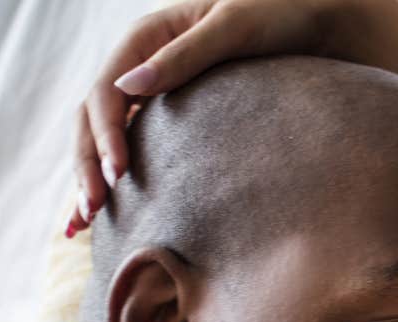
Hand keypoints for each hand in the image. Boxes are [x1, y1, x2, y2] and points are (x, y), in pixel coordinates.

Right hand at [69, 0, 349, 235]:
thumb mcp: (233, 29)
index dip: (105, 135)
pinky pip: (134, 143)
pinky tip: (108, 211)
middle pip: (94, 118)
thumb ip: (184, 56)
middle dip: (88, 164)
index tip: (118, 175)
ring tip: (80, 224)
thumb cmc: (278, 16)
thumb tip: (128, 88)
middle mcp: (142, 63)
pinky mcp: (173, 112)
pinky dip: (115, 174)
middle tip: (91, 211)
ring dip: (91, 176)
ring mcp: (155, 89)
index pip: (107, 92)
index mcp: (146, 37)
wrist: (316, 22)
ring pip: (105, 134)